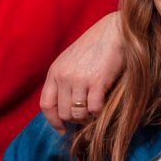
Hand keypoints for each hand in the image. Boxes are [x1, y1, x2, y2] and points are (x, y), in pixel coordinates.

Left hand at [40, 12, 122, 130]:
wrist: (114, 31)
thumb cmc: (95, 46)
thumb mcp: (71, 60)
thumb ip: (64, 79)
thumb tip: (64, 107)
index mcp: (55, 72)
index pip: (46, 105)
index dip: (53, 121)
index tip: (61, 129)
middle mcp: (63, 76)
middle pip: (63, 113)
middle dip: (74, 120)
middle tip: (85, 116)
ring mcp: (79, 79)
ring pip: (78, 114)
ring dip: (87, 117)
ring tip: (94, 110)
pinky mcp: (97, 82)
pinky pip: (94, 109)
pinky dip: (98, 111)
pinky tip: (103, 103)